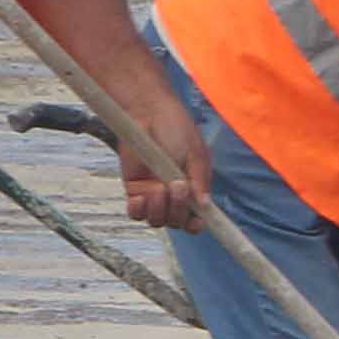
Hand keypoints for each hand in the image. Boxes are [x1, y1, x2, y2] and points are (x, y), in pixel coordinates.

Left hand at [121, 105, 211, 232]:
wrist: (148, 113)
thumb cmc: (176, 128)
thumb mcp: (196, 154)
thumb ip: (200, 180)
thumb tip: (204, 206)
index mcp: (194, 189)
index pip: (197, 217)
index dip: (197, 224)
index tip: (197, 223)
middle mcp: (174, 196)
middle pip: (177, 222)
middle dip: (178, 210)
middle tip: (177, 187)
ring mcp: (153, 194)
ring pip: (157, 220)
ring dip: (159, 209)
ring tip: (159, 187)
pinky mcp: (134, 190)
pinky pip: (136, 213)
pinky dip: (139, 210)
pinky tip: (142, 196)